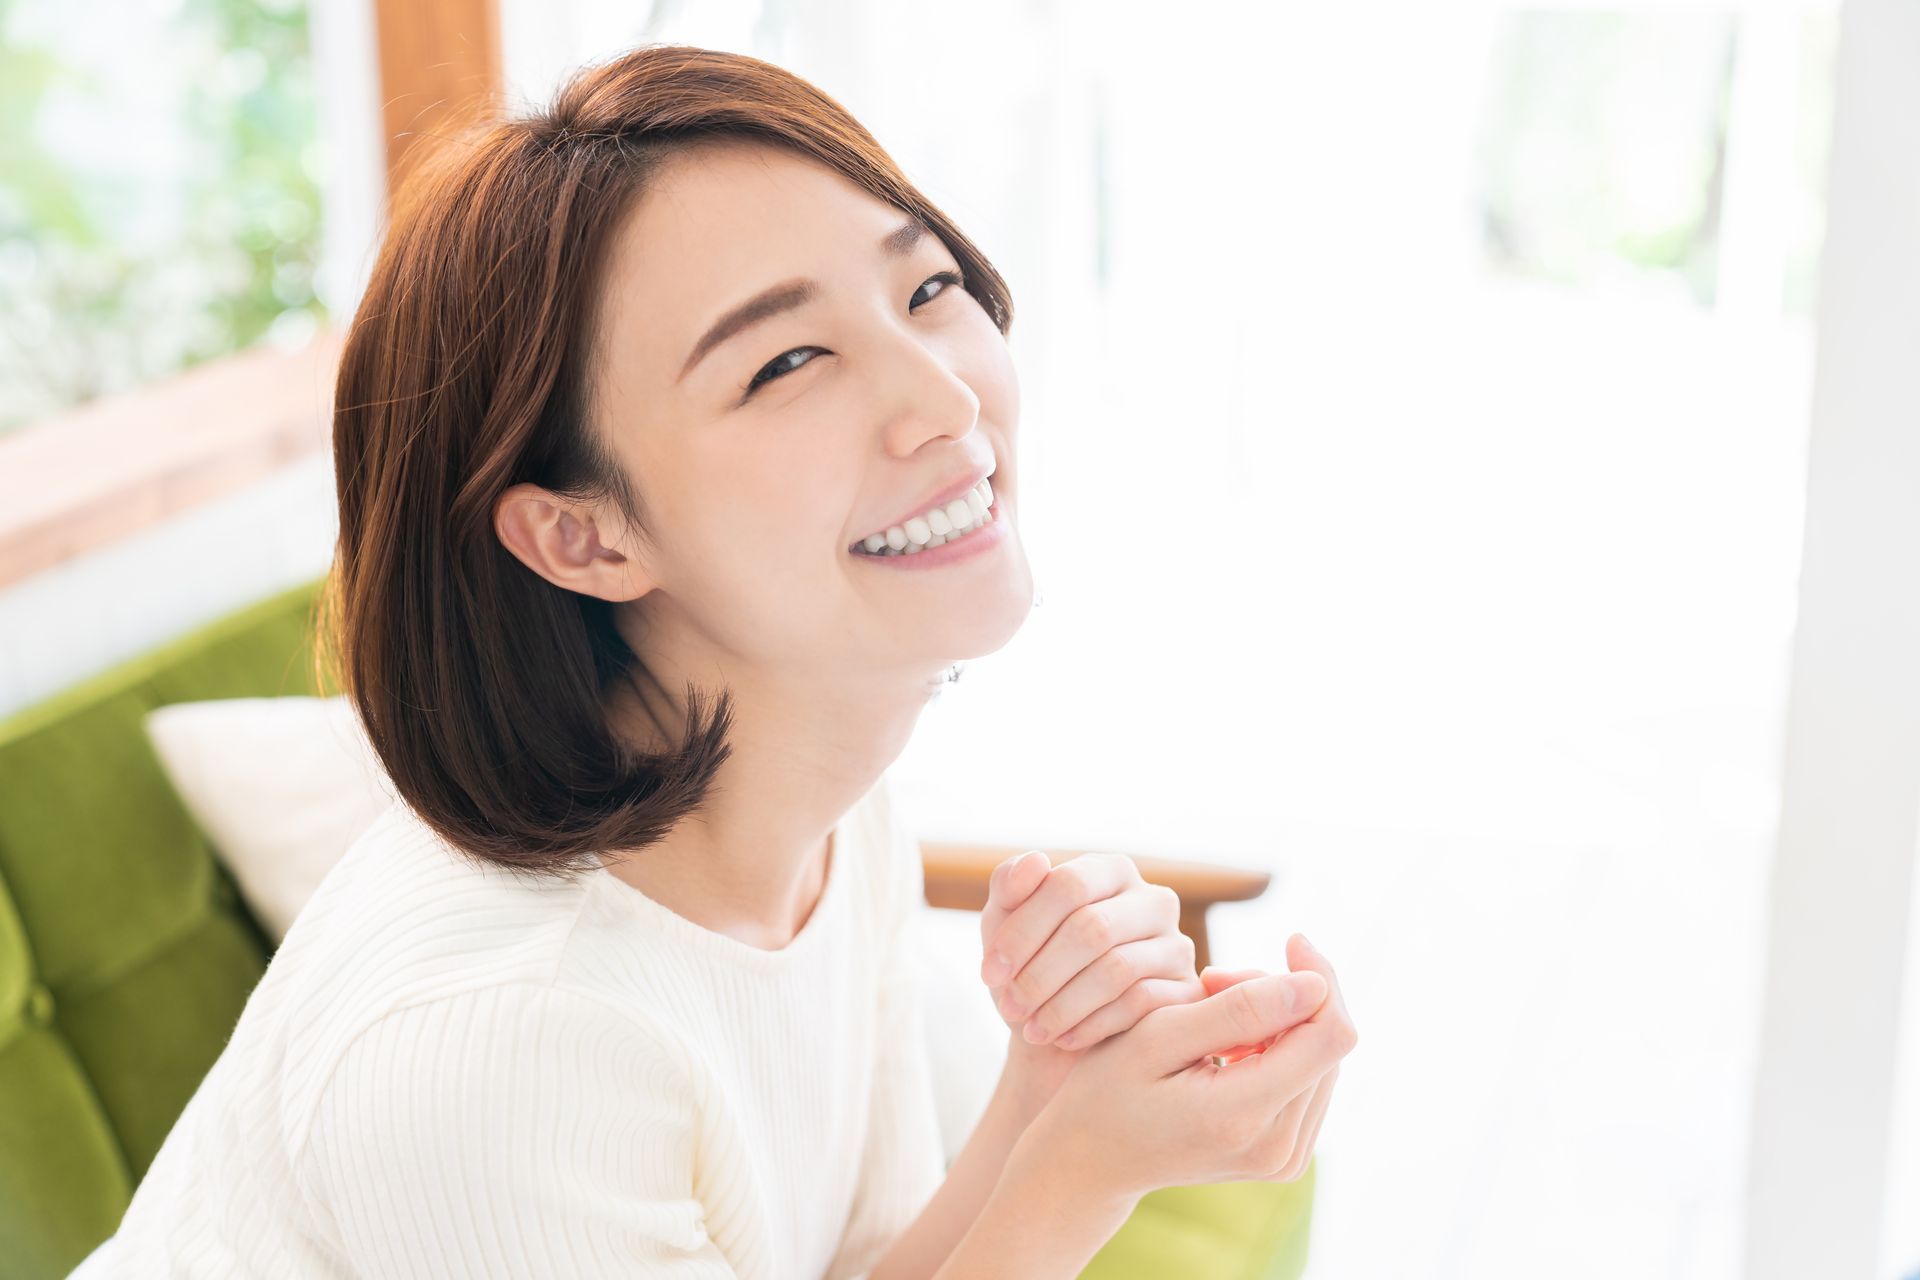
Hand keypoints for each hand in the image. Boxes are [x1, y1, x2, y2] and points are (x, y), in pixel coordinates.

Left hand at [979, 849, 1205, 1108]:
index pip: (1069, 885)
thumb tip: (1035, 860)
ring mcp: (1177, 946)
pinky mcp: (1188, 992)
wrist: (1060, 1032)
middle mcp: (1153, 900)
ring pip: (1116, 969)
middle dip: (1040, 974)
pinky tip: (1064, 1038)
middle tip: (1009, 1007)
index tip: (990, 971)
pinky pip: (1141, 1005)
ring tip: (1032, 1028)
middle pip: (1093, 929)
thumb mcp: (1005, 924)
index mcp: (1111, 871)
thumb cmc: (1031, 966)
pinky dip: (1092, 1024)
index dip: (1023, 930)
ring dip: (1063, 1004)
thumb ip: (1010, 886)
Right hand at [1011, 938, 1358, 1202]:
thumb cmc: (1109, 1089)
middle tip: (1213, 980)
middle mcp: (1279, 1148)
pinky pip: (1309, 1080)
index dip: (1322, 978)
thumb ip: (1238, 1010)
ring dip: (1281, 1019)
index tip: (1290, 939)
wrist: (1092, 1160)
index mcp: (1246, 1117)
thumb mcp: (1158, 1036)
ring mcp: (1286, 1159)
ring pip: (1322, 1058)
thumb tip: (1314, 986)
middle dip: (1285, 995)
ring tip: (1212, 1008)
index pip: (1329, 1036)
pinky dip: (1277, 1046)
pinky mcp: (1286, 1156)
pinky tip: (1229, 1041)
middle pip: (1327, 1042)